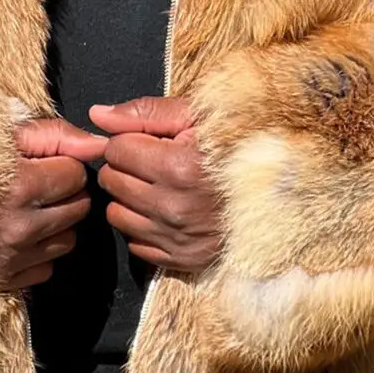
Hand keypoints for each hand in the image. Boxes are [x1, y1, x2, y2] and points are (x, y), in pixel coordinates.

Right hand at [0, 118, 106, 291]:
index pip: (77, 174)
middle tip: (38, 182)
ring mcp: (11, 259)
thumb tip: (98, 146)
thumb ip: (55, 136)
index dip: (63, 163)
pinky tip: (17, 233)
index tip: (42, 162)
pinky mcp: (4, 282)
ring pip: (68, 239)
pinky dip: (39, 251)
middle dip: (65, 192)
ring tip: (28, 207)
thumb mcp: (3, 135)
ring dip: (56, 223)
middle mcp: (18, 228)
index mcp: (17, 186)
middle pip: (79, 207)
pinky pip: (46, 266)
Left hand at [90, 97, 223, 275]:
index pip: (116, 151)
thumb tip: (97, 115)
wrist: (276, 190)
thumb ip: (144, 112)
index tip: (148, 142)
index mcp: (179, 167)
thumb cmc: (234, 146)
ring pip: (117, 215)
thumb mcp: (195, 116)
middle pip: (113, 182)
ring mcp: (179, 238)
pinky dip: (143, 226)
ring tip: (157, 185)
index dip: (128, 141)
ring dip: (130, 198)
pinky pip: (135, 244)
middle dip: (126, 168)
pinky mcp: (183, 260)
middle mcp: (175, 208)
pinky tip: (164, 210)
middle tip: (152, 162)